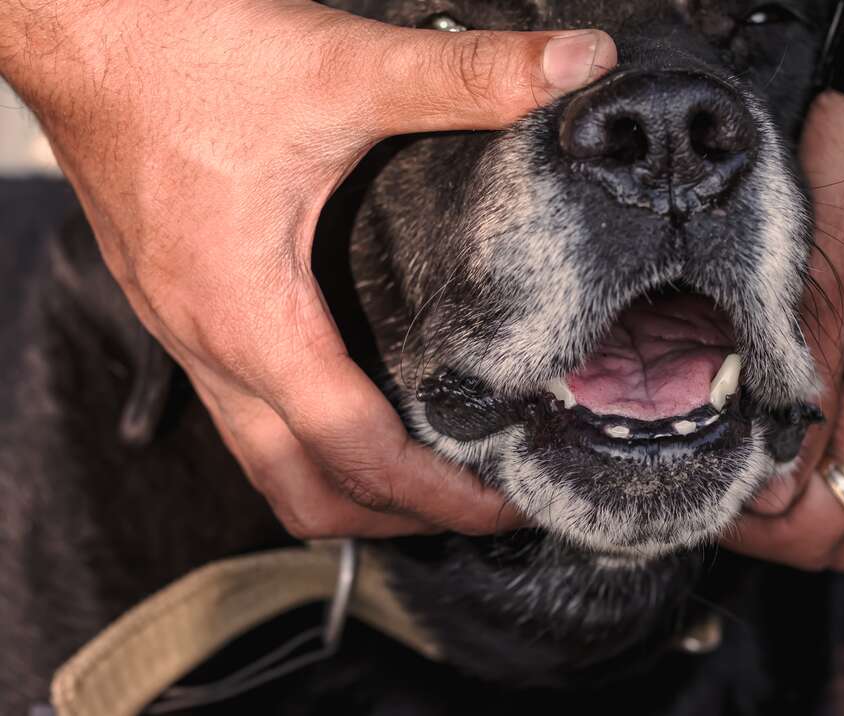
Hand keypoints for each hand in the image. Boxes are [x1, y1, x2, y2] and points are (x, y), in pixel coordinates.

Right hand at [0, 0, 615, 537]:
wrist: (78, 26)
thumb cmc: (181, 52)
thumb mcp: (343, 69)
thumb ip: (468, 75)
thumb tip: (580, 64)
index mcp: (251, 317)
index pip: (356, 453)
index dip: (439, 496)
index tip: (503, 510)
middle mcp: (210, 344)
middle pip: (302, 491)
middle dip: (393, 518)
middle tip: (475, 507)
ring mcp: (186, 332)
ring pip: (264, 461)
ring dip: (345, 487)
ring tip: (425, 476)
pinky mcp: (181, 305)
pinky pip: (243, 410)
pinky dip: (304, 437)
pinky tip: (354, 403)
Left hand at [725, 41, 843, 572]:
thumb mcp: (814, 291)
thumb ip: (792, 399)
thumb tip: (765, 488)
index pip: (828, 528)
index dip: (757, 528)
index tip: (704, 491)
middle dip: (789, 525)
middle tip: (727, 483)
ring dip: (829, 498)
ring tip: (766, 461)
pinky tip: (817, 425)